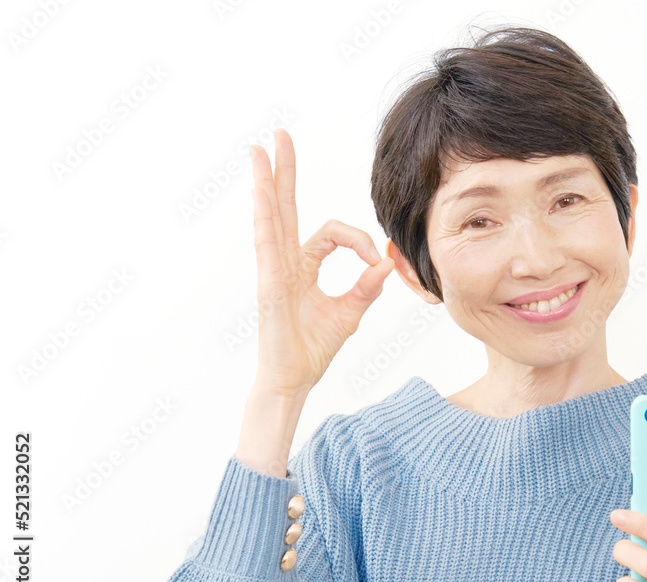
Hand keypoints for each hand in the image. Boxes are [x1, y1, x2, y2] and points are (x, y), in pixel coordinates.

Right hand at [248, 129, 394, 396]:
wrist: (293, 380)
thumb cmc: (312, 349)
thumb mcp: (349, 313)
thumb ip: (366, 286)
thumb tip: (386, 263)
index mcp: (303, 267)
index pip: (332, 233)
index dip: (358, 240)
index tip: (374, 261)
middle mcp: (284, 263)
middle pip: (284, 207)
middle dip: (283, 171)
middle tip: (278, 135)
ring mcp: (273, 272)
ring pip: (270, 217)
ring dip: (266, 183)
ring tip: (260, 151)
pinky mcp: (269, 285)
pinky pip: (267, 246)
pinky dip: (265, 219)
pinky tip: (260, 194)